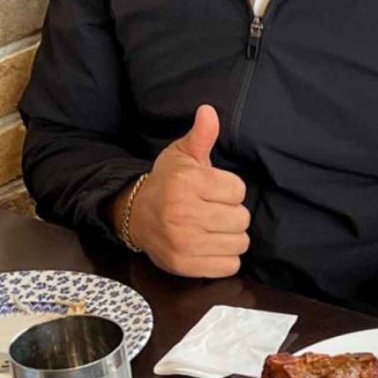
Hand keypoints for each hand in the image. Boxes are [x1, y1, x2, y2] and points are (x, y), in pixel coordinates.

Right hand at [113, 105, 249, 277]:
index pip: (239, 190)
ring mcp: (183, 242)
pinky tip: (210, 245)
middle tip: (214, 210)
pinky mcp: (184, 264)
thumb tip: (209, 111)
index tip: (214, 190)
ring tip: (213, 228)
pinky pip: (228, 266)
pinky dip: (225, 258)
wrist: (136, 214)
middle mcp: (183, 213)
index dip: (230, 190)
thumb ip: (201, 135)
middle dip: (232, 214)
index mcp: (186, 183)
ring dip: (231, 236)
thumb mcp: (182, 155)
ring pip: (239, 243)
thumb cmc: (168, 182)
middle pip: (242, 218)